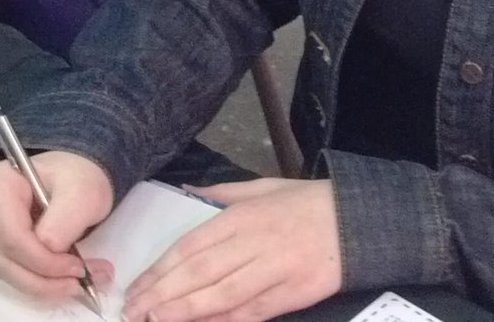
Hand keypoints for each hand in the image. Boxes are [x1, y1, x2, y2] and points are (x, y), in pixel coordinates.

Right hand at [0, 153, 116, 300]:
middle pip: (3, 258)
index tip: (79, 268)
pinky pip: (12, 270)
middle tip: (82, 282)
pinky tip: (64, 281)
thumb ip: (66, 219)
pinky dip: (39, 282)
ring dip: (42, 285)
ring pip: (5, 270)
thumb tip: (49, 249)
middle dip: (44, 279)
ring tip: (78, 284)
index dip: (44, 261)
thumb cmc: (78, 177)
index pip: (12, 237)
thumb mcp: (83, 192)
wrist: (75, 175)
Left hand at [124, 178, 341, 321]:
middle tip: (133, 312)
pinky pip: (253, 311)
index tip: (136, 288)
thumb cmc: (308, 202)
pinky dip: (226, 321)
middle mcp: (253, 242)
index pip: (190, 246)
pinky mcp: (293, 294)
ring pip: (222, 295)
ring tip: (157, 321)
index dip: (160, 270)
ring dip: (187, 312)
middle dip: (162, 295)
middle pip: (199, 273)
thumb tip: (188, 192)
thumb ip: (223, 192)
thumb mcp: (264, 186)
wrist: (359, 220)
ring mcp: (274, 270)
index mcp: (241, 215)